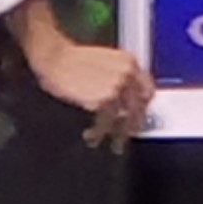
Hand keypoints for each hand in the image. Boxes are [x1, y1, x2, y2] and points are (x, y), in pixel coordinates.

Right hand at [11, 0, 152, 145]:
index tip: (140, 116)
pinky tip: (93, 137)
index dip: (143, 106)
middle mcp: (127, 73)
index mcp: (129, 62)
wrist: (56, 58)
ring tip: (114, 145)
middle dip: (134, 125)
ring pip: (123, 118)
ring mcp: (117, 86)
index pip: (147, 89)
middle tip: (129, 135)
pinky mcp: (103, 98)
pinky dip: (99, 133)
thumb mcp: (104, 61)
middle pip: (138, 106)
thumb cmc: (73, 60)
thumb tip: (125, 98)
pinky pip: (105, 122)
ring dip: (118, 135)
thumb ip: (118, 76)